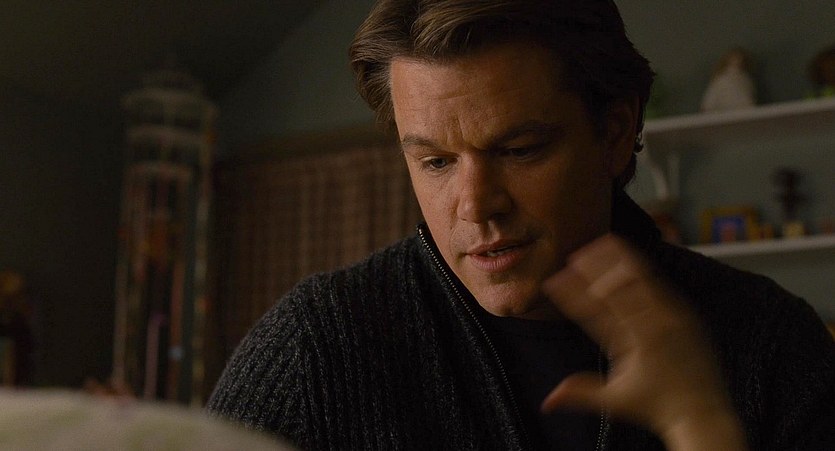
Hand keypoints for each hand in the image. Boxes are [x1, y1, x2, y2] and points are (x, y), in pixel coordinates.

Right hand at [540, 234, 746, 450]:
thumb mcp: (615, 400)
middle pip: (619, 287)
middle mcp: (654, 325)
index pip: (594, 311)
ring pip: (642, 280)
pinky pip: (661, 285)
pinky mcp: (685, 315)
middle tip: (575, 255)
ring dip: (618, 261)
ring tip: (602, 242)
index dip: (572, 294)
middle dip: (594, 268)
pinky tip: (631, 260)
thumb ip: (581, 392)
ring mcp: (673, 317)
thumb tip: (548, 400)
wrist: (702, 413)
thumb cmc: (659, 408)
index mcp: (633, 343)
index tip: (554, 281)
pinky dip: (642, 269)